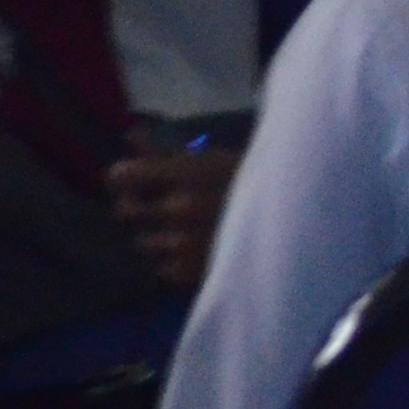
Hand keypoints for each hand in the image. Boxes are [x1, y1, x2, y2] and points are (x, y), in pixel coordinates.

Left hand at [104, 140, 237, 290]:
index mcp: (186, 173)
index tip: (123, 179)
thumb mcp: (209, 160)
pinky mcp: (191, 273)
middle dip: (133, 208)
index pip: (127, 175)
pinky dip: (168, 262)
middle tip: (144, 208)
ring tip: (171, 233)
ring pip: (142, 243)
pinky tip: (185, 252)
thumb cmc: (248, 185)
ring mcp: (184, 243)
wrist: (289, 226)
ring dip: (152, 237)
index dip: (120, 177)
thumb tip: (130, 135)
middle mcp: (180, 208)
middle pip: (127, 212)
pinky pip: (160, 269)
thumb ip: (165, 151)